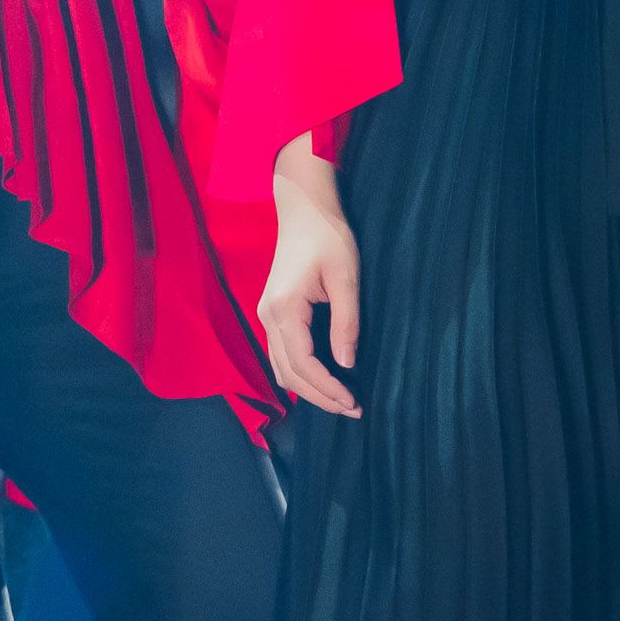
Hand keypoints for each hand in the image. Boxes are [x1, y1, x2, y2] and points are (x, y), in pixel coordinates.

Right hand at [258, 137, 361, 419]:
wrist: (303, 210)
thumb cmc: (328, 238)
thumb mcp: (346, 277)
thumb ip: (346, 322)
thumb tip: (346, 364)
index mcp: (284, 309)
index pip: (303, 363)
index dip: (327, 388)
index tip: (353, 402)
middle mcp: (267, 316)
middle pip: (288, 372)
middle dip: (319, 396)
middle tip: (353, 410)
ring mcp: (265, 315)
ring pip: (280, 367)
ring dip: (307, 389)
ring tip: (339, 401)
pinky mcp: (272, 312)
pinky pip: (281, 355)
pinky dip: (298, 374)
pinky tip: (320, 380)